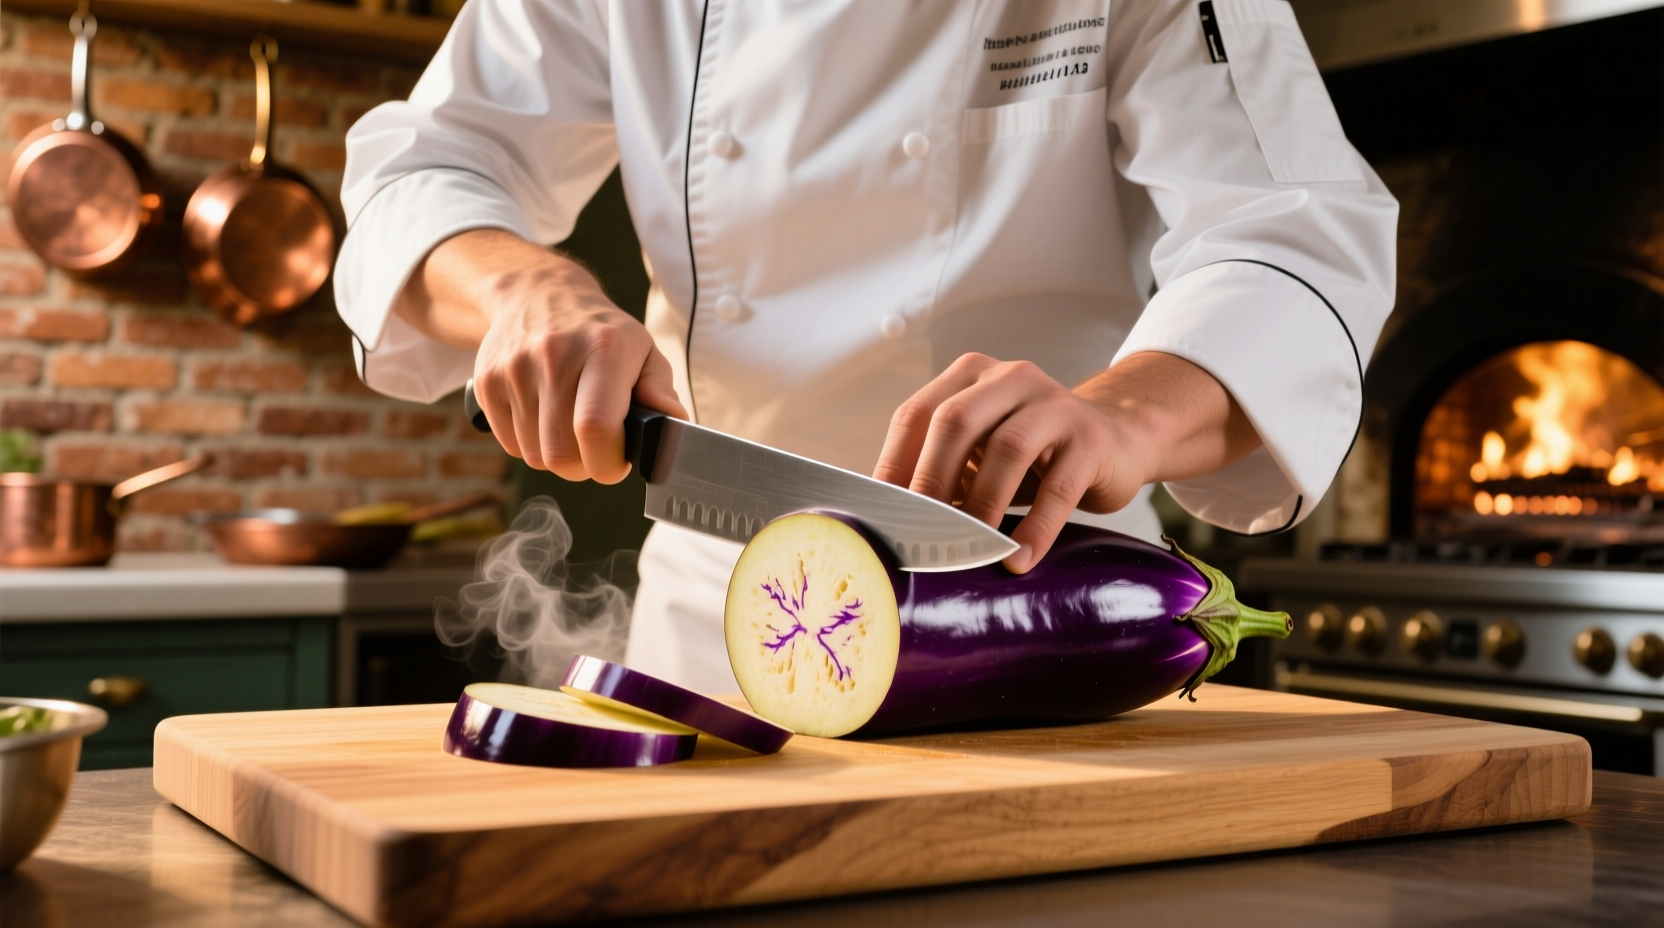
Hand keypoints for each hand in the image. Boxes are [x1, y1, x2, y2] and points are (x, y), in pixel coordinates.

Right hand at [396, 230, 685, 482]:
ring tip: (570, 425)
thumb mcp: (642, 350)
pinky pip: (509, 446)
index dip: (608, 462)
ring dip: (557, 455)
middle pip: (562, 454)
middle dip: (584, 466)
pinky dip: (530, 444)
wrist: (537, 295)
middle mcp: (555, 356)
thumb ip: (659, 391)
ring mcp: (515, 368)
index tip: (617, 462)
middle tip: (596, 448)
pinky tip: (544, 417)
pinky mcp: (487, 382)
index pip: (596, 427)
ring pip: (535, 456)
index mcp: (604, 349)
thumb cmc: (600, 333)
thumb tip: (673, 422)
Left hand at [873, 352, 1259, 572]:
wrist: (1117, 439)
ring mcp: (1054, 403)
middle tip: (918, 533)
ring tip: (969, 549)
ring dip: (982, 505)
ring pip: (1008, 448)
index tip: (882, 515)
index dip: (894, 464)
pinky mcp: (1091, 438)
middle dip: (931, 481)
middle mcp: (1009, 378)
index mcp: (969, 376)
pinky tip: (1020, 559)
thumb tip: (887, 521)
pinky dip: (1036, 528)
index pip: (917, 414)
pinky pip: (1059, 487)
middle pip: (955, 422)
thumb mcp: (979, 451)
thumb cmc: (1030, 455)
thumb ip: (939, 469)